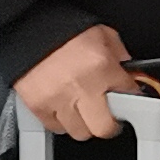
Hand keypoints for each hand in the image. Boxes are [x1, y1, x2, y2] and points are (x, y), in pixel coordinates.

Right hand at [13, 24, 134, 140]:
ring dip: (84, 123)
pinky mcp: (38, 105)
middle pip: (104, 128)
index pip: (129, 95)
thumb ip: (119, 53)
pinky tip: (64, 108)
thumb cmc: (63, 29)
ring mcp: (59, 99)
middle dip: (109, 123)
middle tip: (109, 115)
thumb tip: (128, 70)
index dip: (132, 97)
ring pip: (80, 132)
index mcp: (102, 67)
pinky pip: (56, 127)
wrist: (27, 27)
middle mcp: (82, 87)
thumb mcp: (102, 33)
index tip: (129, 99)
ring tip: (83, 110)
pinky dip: (62, 121)